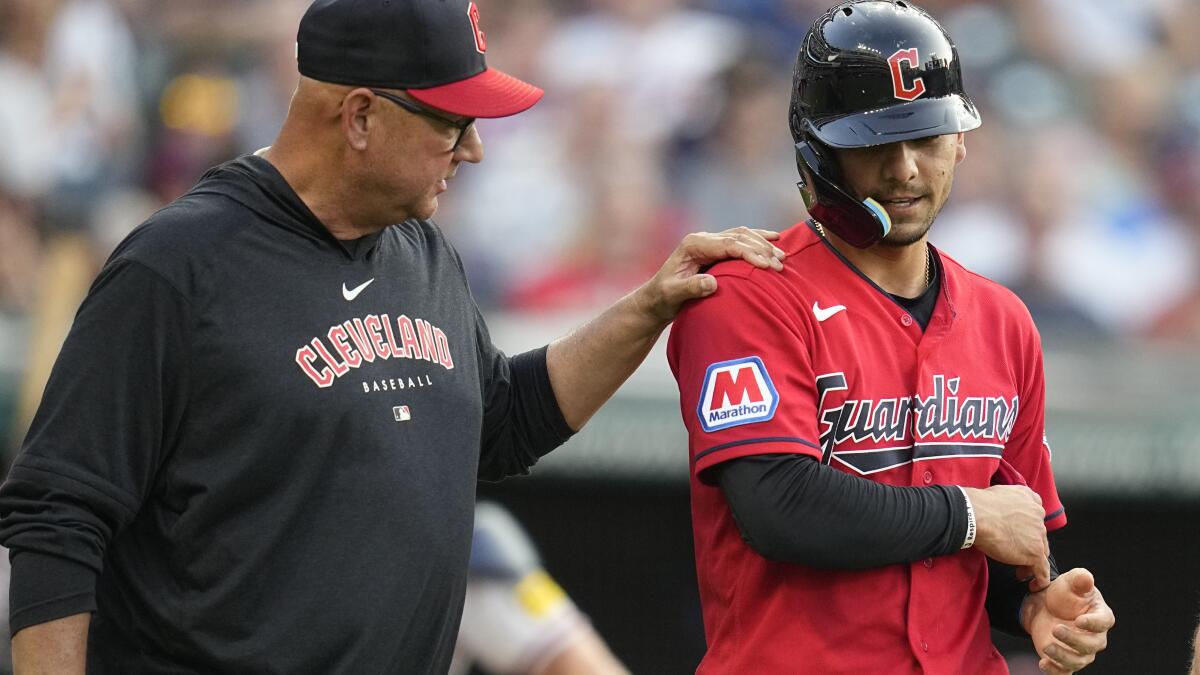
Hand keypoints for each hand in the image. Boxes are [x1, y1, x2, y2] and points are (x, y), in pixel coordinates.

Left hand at [635, 227, 783, 323]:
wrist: (656, 299)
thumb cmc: (663, 298)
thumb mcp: (672, 295)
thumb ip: (690, 288)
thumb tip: (712, 283)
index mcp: (693, 245)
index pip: (728, 244)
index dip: (749, 253)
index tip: (767, 265)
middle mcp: (702, 239)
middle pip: (738, 237)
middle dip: (762, 249)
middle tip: (780, 264)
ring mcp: (709, 242)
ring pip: (743, 235)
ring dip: (763, 244)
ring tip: (782, 256)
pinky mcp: (715, 249)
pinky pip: (741, 240)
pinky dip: (758, 240)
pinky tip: (775, 241)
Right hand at [963, 485, 1050, 588]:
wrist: (976, 515)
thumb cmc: (978, 505)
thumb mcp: (997, 494)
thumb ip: (1008, 502)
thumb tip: (999, 510)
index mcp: (1030, 499)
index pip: (1036, 515)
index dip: (1028, 529)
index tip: (1021, 536)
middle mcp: (1038, 515)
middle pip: (1039, 535)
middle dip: (1030, 546)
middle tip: (1017, 555)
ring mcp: (1038, 535)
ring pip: (1041, 553)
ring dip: (1032, 563)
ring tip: (1021, 572)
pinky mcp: (1034, 552)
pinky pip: (1042, 571)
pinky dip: (1040, 580)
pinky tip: (1033, 585)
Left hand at [1022, 568, 1113, 673]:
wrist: (1044, 606)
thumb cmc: (1063, 594)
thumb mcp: (1069, 582)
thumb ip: (1079, 579)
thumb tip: (1086, 578)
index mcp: (1100, 616)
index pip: (1103, 622)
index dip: (1093, 623)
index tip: (1079, 620)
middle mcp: (1095, 637)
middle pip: (1091, 645)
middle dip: (1074, 639)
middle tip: (1056, 629)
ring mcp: (1080, 651)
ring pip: (1077, 660)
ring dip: (1062, 656)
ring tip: (1046, 646)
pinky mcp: (1065, 660)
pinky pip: (1064, 672)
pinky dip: (1055, 671)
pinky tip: (1043, 663)